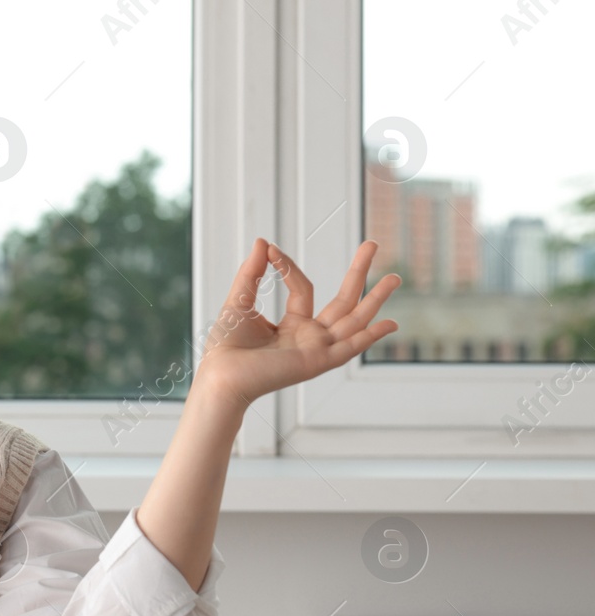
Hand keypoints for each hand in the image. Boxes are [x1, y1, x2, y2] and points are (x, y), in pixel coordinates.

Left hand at [195, 238, 400, 407]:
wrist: (220, 374)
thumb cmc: (225, 347)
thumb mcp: (240, 301)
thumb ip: (252, 273)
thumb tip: (262, 241)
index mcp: (292, 326)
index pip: (304, 289)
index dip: (288, 267)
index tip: (271, 249)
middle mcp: (310, 337)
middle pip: (344, 302)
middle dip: (359, 273)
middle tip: (373, 244)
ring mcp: (316, 350)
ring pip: (354, 321)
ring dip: (375, 299)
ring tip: (396, 277)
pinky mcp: (317, 361)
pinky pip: (349, 348)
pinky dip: (370, 336)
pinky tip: (390, 324)